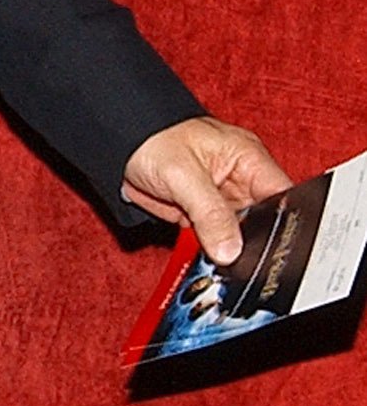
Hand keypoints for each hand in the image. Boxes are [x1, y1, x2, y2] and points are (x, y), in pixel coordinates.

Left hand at [122, 119, 292, 266]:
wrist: (116, 142)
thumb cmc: (151, 139)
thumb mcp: (183, 174)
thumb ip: (210, 212)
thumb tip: (231, 250)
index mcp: (248, 159)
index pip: (282, 194)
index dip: (287, 222)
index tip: (280, 249)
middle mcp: (240, 181)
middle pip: (263, 220)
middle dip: (256, 243)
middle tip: (246, 264)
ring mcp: (221, 200)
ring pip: (238, 235)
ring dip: (230, 250)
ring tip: (224, 266)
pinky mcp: (201, 216)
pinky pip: (213, 239)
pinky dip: (209, 251)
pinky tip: (207, 263)